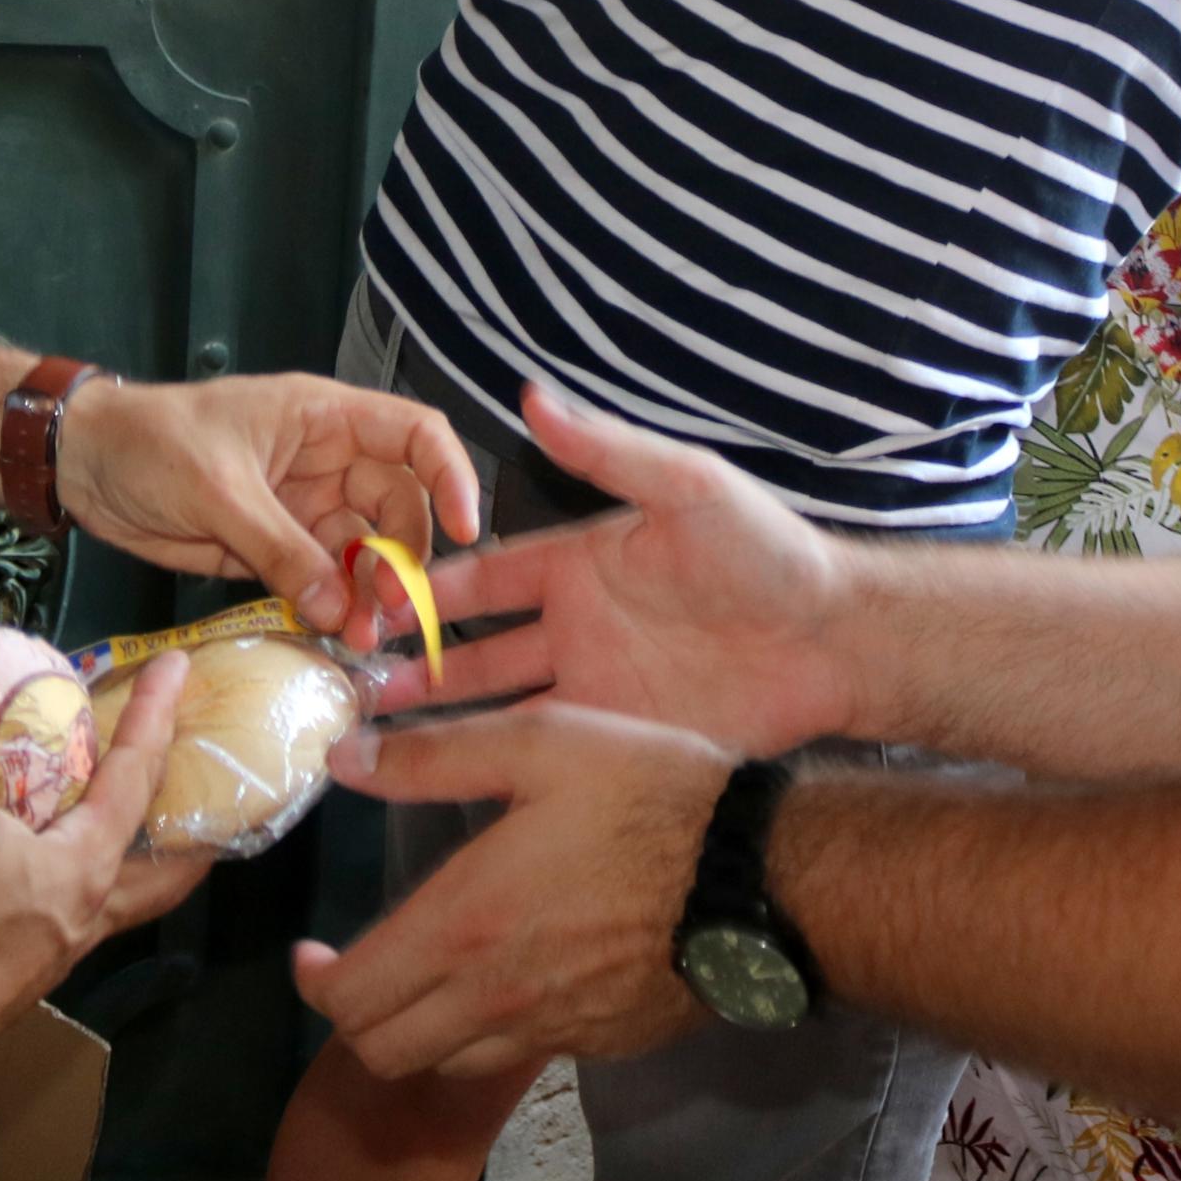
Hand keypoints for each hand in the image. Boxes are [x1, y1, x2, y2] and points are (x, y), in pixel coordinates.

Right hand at [0, 639, 207, 1068]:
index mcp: (88, 866)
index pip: (138, 776)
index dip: (156, 715)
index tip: (178, 668)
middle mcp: (89, 909)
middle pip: (166, 868)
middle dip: (192, 830)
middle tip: (207, 794)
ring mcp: (56, 946)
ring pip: (119, 896)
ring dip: (132, 857)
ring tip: (122, 824)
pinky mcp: (19, 967)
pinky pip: (67, 913)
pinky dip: (69, 879)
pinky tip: (34, 865)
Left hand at [60, 372, 483, 630]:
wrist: (85, 465)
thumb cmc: (151, 444)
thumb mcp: (219, 490)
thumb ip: (281, 548)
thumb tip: (339, 607)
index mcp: (324, 418)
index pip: (416, 434)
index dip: (450, 476)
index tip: (464, 530)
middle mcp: (328, 461)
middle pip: (398, 507)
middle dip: (404, 559)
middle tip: (395, 613)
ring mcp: (303, 507)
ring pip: (363, 552)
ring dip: (371, 593)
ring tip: (365, 638)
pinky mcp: (275, 548)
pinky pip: (322, 578)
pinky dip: (334, 606)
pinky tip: (337, 635)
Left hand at [291, 700, 726, 1078]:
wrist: (763, 876)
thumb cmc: (650, 796)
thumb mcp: (541, 743)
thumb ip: (433, 756)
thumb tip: (343, 758)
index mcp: (466, 923)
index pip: (352, 997)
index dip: (316, 983)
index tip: (312, 953)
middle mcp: (495, 995)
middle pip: (384, 1049)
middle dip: (354, 1016)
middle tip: (356, 968)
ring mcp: (550, 1029)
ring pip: (444, 1063)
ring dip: (417, 1030)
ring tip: (423, 977)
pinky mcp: (597, 1042)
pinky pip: (514, 1055)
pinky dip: (485, 1032)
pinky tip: (505, 977)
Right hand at [375, 384, 856, 756]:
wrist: (836, 641)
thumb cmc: (767, 552)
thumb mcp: (686, 488)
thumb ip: (608, 451)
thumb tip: (534, 396)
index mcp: (579, 562)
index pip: (483, 574)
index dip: (425, 587)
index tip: (369, 600)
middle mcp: (575, 627)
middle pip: (472, 648)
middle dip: (410, 663)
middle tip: (345, 679)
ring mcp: (595, 689)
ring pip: (494, 709)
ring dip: (435, 721)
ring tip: (367, 736)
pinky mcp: (621, 743)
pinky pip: (545, 758)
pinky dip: (492, 768)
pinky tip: (441, 784)